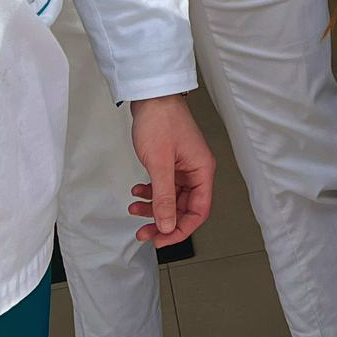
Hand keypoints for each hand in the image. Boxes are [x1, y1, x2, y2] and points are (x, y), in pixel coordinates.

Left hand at [129, 95, 214, 245]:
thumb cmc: (160, 122)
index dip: (181, 229)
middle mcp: (196, 171)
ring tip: (133, 209)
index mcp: (202, 171)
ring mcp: (184, 166)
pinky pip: (164, 185)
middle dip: (163, 221)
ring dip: (153, 207)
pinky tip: (137, 191)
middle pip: (184, 208)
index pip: (199, 211)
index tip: (161, 240)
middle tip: (143, 233)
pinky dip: (150, 192)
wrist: (151, 96)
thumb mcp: (159, 164)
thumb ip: (164, 198)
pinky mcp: (172, 162)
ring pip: (172, 198)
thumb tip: (167, 226)